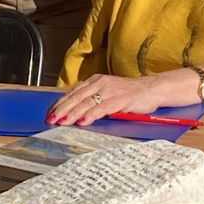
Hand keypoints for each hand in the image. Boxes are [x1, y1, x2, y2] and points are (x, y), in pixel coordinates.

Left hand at [48, 74, 164, 125]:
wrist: (152, 89)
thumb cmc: (130, 94)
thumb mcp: (108, 93)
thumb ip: (93, 99)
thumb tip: (75, 112)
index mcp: (96, 81)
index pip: (73, 92)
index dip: (60, 103)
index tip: (50, 113)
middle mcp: (101, 83)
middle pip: (76, 97)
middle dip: (62, 109)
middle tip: (51, 119)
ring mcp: (110, 90)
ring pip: (86, 102)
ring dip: (73, 113)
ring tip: (63, 122)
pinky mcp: (120, 99)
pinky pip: (102, 108)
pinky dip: (91, 115)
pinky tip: (83, 122)